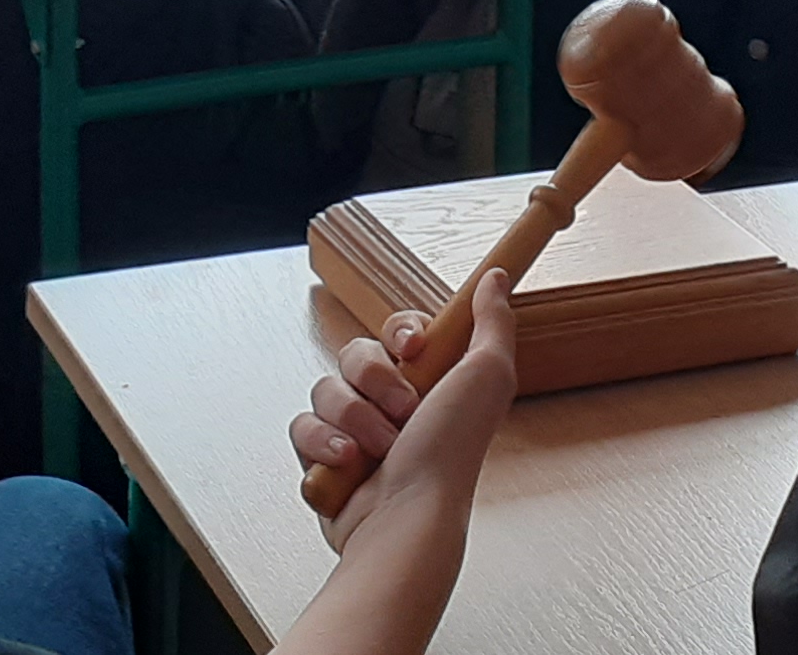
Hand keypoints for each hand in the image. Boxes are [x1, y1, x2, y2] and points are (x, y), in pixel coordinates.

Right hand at [293, 271, 519, 554]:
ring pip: (325, 390)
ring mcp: (354, 433)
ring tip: (375, 449)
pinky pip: (301, 427)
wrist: (408, 520)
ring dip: (351, 418)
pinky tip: (347, 464)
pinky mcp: (324, 459)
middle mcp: (390, 405)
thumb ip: (492, 323)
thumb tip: (496, 277)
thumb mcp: (488, 377)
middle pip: (355, 355)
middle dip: (373, 381)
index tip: (413, 348)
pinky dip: (323, 446)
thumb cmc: (450, 455)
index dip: (399, 332)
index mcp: (428, 383)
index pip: (396, 331)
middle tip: (402, 411)